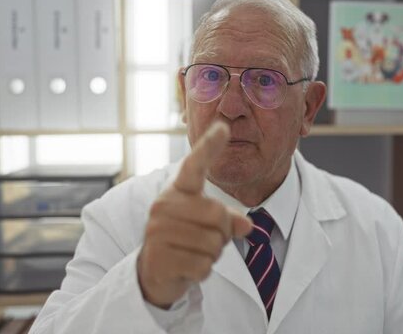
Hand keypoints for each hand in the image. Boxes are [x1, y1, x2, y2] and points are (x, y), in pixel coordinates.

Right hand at [137, 121, 252, 307]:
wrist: (154, 275)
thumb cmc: (185, 243)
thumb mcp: (208, 226)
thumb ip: (229, 219)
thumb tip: (248, 226)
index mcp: (177, 192)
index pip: (195, 166)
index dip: (209, 146)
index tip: (223, 126)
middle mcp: (164, 205)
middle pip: (218, 215)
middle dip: (222, 234)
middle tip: (206, 242)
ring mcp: (158, 231)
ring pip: (213, 244)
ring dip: (212, 255)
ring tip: (193, 254)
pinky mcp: (159, 257)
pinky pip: (203, 265)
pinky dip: (202, 272)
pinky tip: (187, 269)